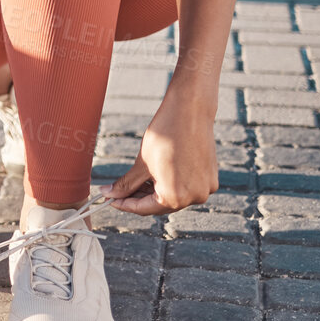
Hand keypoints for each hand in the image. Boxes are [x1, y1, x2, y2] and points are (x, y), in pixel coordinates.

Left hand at [100, 84, 219, 213]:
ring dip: (154, 192)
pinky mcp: (211, 178)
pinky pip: (187, 187)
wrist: (190, 112)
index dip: (124, 204)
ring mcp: (206, 189)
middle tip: (118, 191)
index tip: (110, 199)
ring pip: (174, 197)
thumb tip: (109, 194)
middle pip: (160, 205)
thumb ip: (126, 184)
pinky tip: (156, 175)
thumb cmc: (165, 135)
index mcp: (175, 197)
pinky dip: (171, 184)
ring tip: (136, 181)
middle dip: (138, 198)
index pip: (144, 209)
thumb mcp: (141, 163)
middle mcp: (195, 198)